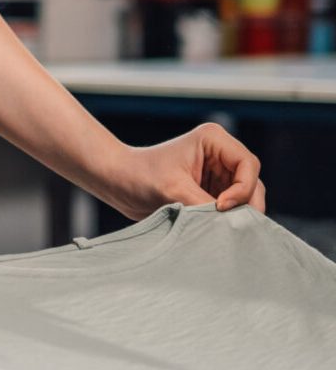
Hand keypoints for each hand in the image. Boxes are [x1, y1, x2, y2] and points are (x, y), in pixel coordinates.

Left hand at [105, 122, 265, 220]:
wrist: (118, 182)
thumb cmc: (139, 176)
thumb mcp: (173, 191)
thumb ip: (204, 206)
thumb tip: (230, 226)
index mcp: (213, 139)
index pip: (248, 165)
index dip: (242, 189)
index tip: (220, 207)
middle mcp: (220, 153)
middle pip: (252, 182)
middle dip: (244, 205)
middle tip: (229, 227)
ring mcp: (218, 172)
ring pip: (245, 197)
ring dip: (236, 214)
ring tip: (217, 229)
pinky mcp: (212, 189)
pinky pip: (232, 207)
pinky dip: (226, 219)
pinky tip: (213, 230)